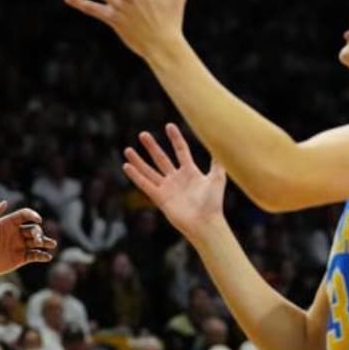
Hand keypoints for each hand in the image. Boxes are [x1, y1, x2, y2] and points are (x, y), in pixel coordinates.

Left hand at [0, 202, 56, 277]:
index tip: (38, 220)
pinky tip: (47, 257)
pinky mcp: (19, 259)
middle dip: (38, 233)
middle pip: (33, 228)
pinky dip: (42, 256)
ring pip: (37, 242)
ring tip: (52, 245)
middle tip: (36, 240)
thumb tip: (5, 202)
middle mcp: (15, 233)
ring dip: (45, 242)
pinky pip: (34, 256)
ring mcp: (18, 246)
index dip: (33, 215)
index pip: (25, 215)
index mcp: (7, 223)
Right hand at [122, 123, 225, 241]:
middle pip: (161, 159)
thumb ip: (217, 162)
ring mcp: (167, 188)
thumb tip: (222, 144)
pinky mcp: (160, 198)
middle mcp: (177, 178)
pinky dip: (135, 176)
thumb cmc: (213, 203)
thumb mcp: (217, 178)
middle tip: (142, 134)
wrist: (205, 223)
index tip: (169, 126)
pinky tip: (126, 166)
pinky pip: (145, 184)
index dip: (175, 138)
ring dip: (138, 161)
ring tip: (127, 150)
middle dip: (152, 147)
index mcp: (190, 172)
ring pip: (149, 171)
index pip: (181, 151)